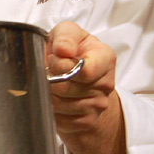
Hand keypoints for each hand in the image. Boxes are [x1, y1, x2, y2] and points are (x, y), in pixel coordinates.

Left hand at [46, 21, 126, 153]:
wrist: (78, 73)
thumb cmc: (71, 50)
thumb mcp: (68, 32)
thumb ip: (66, 36)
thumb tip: (63, 50)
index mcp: (105, 58)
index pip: (84, 71)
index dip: (60, 65)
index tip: (53, 58)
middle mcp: (106, 83)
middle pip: (66, 88)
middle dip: (49, 79)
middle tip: (47, 71)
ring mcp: (98, 105)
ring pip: (60, 105)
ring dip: (47, 95)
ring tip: (49, 83)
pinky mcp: (87, 121)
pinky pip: (61, 120)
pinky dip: (50, 110)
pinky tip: (52, 98)